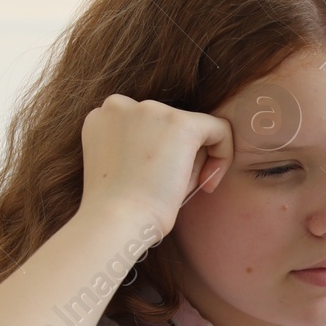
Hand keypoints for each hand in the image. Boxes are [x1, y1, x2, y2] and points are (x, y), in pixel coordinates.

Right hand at [79, 93, 233, 235]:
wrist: (115, 221)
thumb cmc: (118, 210)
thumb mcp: (123, 170)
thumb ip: (141, 147)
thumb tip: (181, 145)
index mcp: (102, 118)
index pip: (144, 128)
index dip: (158, 156)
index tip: (159, 184)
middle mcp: (121, 105)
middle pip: (168, 126)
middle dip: (176, 158)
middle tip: (170, 192)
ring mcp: (150, 109)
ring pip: (191, 129)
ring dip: (192, 161)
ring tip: (177, 191)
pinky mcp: (180, 123)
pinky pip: (219, 129)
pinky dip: (223, 156)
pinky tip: (208, 184)